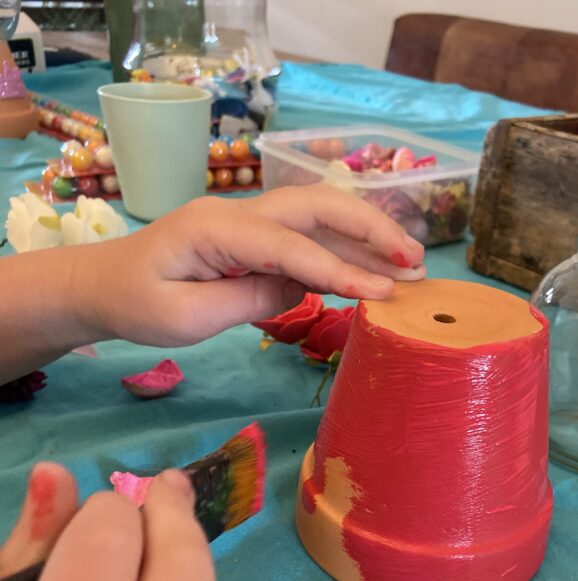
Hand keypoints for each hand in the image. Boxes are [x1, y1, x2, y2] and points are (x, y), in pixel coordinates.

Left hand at [83, 183, 425, 345]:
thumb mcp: (184, 317)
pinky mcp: (255, 240)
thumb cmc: (136, 303)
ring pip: (318, 219)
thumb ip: (245, 300)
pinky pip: (306, 241)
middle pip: (317, 206)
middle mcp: (239, 213)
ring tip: (411, 267)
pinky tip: (373, 273)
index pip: (289, 245)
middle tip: (415, 262)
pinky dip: (343, 255)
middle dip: (370, 230)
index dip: (338, 269)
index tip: (381, 292)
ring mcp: (249, 222)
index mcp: (215, 227)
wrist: (104, 285)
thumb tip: (300, 291)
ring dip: (366, 240)